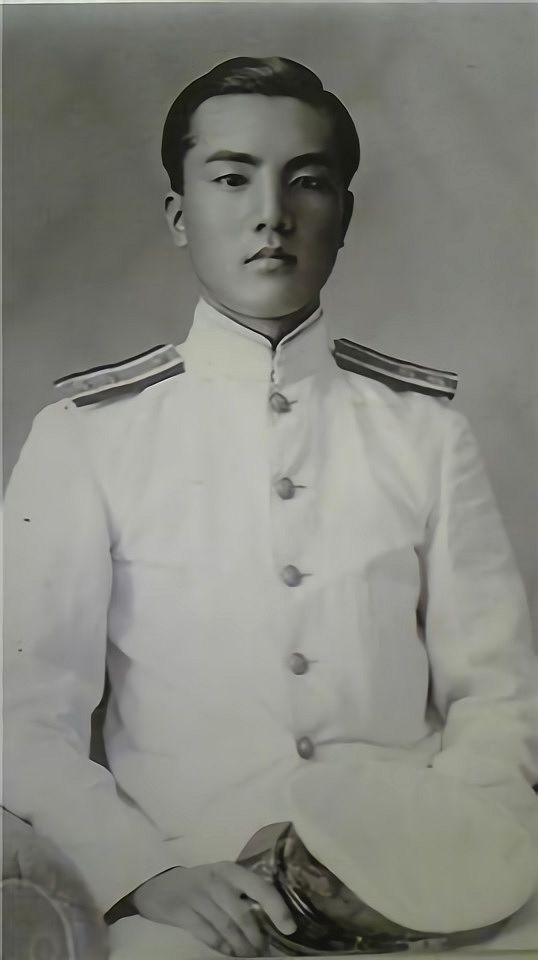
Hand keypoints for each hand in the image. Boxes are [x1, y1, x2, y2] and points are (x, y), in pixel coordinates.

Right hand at [132, 862, 295, 955]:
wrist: (159, 885)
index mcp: (230, 870)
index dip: (277, 908)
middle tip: (262, 951)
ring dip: (240, 946)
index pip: (260, 887)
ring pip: (226, 927)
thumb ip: (242, 893)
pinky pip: (206, 933)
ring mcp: (197, 895)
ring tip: (248, 955)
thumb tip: (272, 919)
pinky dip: (220, 946)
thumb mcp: (221, 880)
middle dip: (255, 937)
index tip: (289, 927)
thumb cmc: (199, 884)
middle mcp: (216, 880)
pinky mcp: (181, 911)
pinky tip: (227, 952)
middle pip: (242, 914)